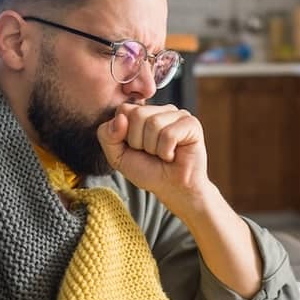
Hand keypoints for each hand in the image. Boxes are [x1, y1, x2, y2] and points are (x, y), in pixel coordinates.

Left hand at [96, 103, 211, 212]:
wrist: (173, 189)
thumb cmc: (149, 171)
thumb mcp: (118, 156)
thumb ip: (107, 136)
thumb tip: (120, 118)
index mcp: (144, 113)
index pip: (123, 109)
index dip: (124, 134)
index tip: (136, 148)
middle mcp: (161, 110)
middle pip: (137, 114)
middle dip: (139, 142)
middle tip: (151, 153)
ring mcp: (178, 115)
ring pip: (154, 123)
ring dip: (154, 148)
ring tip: (163, 154)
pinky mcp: (192, 124)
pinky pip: (169, 134)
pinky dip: (166, 152)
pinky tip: (172, 156)